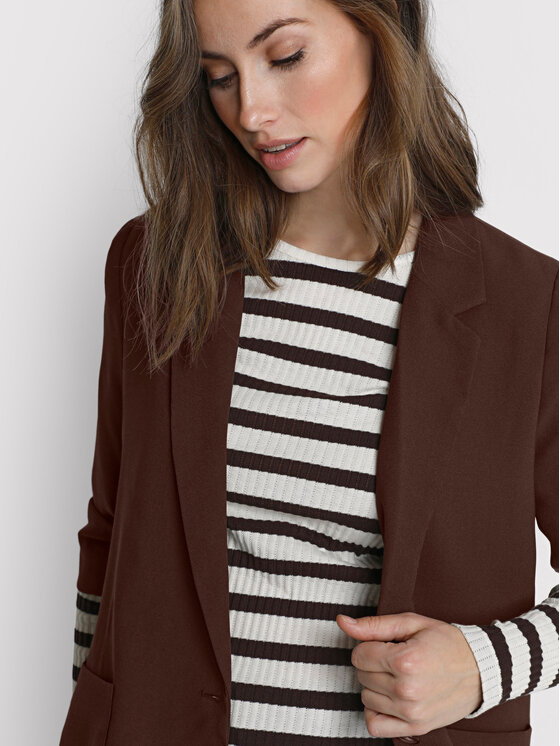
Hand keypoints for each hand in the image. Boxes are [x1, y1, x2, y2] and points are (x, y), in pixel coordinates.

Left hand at [336, 611, 482, 739]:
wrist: (480, 669)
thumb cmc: (447, 643)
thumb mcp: (411, 623)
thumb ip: (374, 625)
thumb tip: (343, 622)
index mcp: (405, 661)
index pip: (359, 654)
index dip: (368, 646)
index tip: (386, 645)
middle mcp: (406, 690)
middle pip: (362, 675)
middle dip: (372, 663)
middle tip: (394, 658)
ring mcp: (411, 712)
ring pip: (365, 697)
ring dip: (375, 685)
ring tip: (396, 675)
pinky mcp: (416, 728)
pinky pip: (375, 725)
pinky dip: (375, 711)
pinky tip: (388, 697)